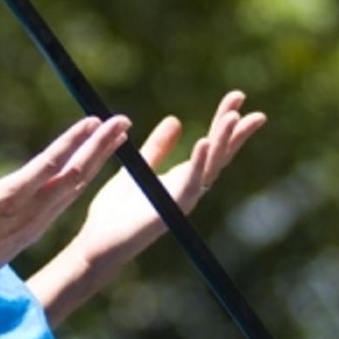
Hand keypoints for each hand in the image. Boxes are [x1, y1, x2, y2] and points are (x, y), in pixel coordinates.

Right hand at [0, 101, 130, 300]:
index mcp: (10, 197)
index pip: (50, 164)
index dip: (73, 141)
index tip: (94, 120)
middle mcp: (31, 211)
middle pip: (76, 174)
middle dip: (101, 147)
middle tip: (123, 121)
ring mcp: (38, 223)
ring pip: (77, 187)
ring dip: (99, 160)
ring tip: (119, 137)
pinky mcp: (37, 229)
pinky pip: (68, 200)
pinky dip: (84, 178)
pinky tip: (94, 163)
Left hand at [74, 90, 265, 268]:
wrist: (97, 241)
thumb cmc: (115, 211)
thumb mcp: (139, 167)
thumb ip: (157, 147)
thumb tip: (175, 119)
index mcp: (182, 178)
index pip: (211, 145)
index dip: (224, 121)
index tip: (237, 97)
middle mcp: (189, 189)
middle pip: (218, 153)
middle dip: (233, 127)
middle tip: (241, 97)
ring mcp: (182, 200)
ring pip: (210, 166)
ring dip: (222, 141)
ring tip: (233, 117)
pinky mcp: (170, 210)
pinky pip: (189, 184)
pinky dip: (197, 163)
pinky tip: (204, 142)